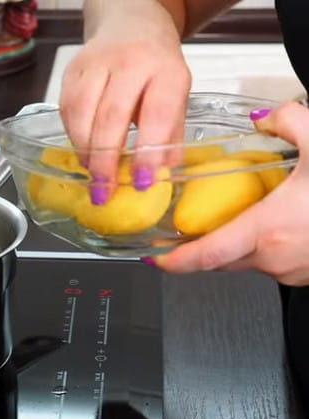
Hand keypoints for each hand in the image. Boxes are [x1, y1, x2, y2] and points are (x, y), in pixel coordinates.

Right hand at [60, 0, 190, 203]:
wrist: (131, 23)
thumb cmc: (156, 68)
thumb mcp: (177, 95)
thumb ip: (170, 134)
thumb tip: (162, 176)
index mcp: (165, 70)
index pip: (156, 113)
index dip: (147, 152)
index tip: (141, 183)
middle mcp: (130, 62)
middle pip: (111, 116)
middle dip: (106, 160)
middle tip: (104, 191)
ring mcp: (96, 63)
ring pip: (82, 114)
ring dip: (85, 151)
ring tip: (92, 175)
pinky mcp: (72, 69)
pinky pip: (66, 109)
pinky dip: (73, 136)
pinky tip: (83, 152)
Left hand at [154, 102, 308, 285]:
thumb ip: (288, 122)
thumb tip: (266, 116)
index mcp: (267, 232)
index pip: (204, 256)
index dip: (175, 261)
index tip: (154, 260)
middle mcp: (276, 260)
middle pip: (221, 260)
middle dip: (201, 248)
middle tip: (187, 230)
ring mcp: (295, 272)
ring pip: (247, 263)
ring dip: (234, 246)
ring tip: (232, 220)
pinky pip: (273, 264)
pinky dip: (262, 249)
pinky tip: (272, 225)